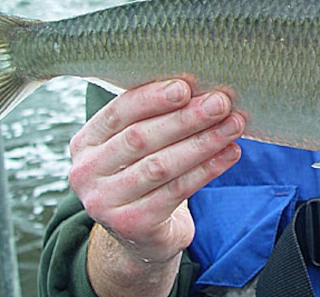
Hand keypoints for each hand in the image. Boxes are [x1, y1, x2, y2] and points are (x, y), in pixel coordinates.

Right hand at [68, 80, 244, 294]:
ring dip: (203, 142)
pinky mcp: (132, 224)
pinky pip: (177, 190)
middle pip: (140, 138)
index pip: (118, 112)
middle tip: (220, 102)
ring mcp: (105, 202)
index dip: (152, 98)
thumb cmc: (145, 172)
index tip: (186, 85)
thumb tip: (203, 87)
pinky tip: (230, 153)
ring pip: (161, 166)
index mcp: (85, 142)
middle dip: (185, 118)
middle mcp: (86, 172)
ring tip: (233, 125)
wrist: (141, 233)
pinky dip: (208, 169)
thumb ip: (156, 117)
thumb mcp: (137, 145)